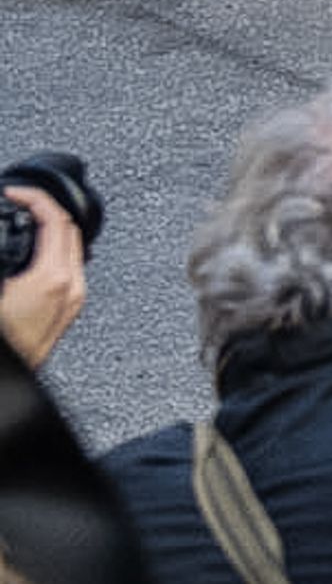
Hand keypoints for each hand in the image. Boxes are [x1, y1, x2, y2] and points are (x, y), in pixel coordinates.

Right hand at [0, 190, 87, 372]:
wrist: (11, 391)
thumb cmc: (9, 342)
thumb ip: (4, 258)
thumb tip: (3, 241)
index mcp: (54, 279)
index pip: (56, 219)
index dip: (35, 197)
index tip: (16, 192)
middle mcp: (71, 290)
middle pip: (70, 232)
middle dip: (45, 210)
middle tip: (20, 203)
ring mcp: (72, 305)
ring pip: (72, 252)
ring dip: (51, 232)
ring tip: (25, 223)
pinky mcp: (65, 316)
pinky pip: (67, 272)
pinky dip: (52, 254)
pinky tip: (32, 255)